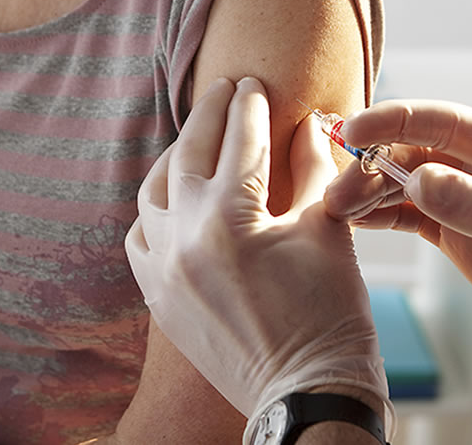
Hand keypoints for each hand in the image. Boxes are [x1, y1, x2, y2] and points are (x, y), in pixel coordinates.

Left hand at [125, 77, 392, 437]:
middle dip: (208, 114)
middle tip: (224, 89)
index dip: (250, 105)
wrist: (307, 390)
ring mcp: (163, 270)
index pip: (240, 140)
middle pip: (188, 154)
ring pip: (153, 192)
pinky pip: (140, 237)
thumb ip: (312, 170)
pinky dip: (156, 209)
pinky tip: (176, 198)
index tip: (254, 81)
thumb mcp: (328, 228)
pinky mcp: (158, 297)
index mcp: (232, 217)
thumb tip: (307, 125)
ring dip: (175, 157)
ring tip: (196, 138)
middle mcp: (185, 238)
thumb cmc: (331, 312)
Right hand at [325, 100, 471, 357]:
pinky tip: (356, 220)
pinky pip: (414, 219)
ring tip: (335, 208)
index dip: (397, 121)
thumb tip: (418, 180)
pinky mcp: (463, 239)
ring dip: (372, 192)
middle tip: (337, 190)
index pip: (446, 123)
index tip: (355, 130)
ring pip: (409, 186)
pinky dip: (384, 217)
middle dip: (375, 164)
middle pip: (419, 153)